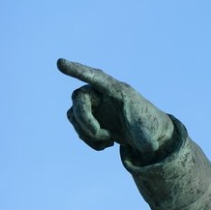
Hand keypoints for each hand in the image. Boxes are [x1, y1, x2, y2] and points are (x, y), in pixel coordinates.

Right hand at [57, 58, 174, 158]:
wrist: (144, 133)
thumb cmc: (148, 126)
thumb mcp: (150, 133)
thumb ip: (148, 139)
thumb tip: (149, 147)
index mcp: (118, 90)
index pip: (96, 76)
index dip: (78, 71)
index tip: (60, 62)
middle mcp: (102, 93)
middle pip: (79, 98)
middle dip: (85, 119)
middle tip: (98, 133)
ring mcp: (93, 104)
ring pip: (74, 115)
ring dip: (88, 133)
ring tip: (110, 140)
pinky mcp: (88, 117)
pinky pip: (77, 126)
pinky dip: (89, 139)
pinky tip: (108, 143)